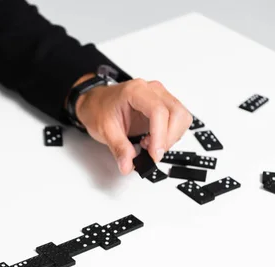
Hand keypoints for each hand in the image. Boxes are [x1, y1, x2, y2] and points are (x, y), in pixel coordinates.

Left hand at [75, 77, 191, 173]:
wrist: (95, 103)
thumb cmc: (98, 109)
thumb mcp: (104, 130)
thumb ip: (119, 148)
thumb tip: (128, 165)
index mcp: (135, 91)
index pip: (158, 111)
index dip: (160, 136)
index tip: (154, 154)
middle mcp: (152, 90)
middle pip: (177, 113)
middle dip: (168, 138)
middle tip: (153, 153)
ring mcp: (160, 97)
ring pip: (181, 117)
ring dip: (171, 137)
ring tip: (149, 145)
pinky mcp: (163, 106)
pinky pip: (178, 120)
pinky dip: (170, 135)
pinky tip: (152, 140)